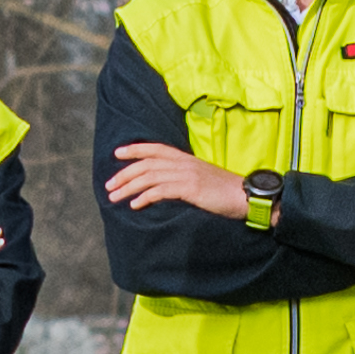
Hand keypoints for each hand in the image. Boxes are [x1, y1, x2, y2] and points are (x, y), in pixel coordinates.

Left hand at [102, 139, 257, 217]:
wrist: (245, 196)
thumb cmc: (225, 191)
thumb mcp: (202, 178)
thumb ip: (184, 177)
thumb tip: (165, 185)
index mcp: (186, 158)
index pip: (155, 148)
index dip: (135, 149)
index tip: (117, 153)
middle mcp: (183, 163)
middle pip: (146, 164)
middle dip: (124, 174)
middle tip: (109, 185)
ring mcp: (186, 174)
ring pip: (149, 177)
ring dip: (128, 187)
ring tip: (114, 197)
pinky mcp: (190, 188)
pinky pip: (160, 191)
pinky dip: (144, 197)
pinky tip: (135, 205)